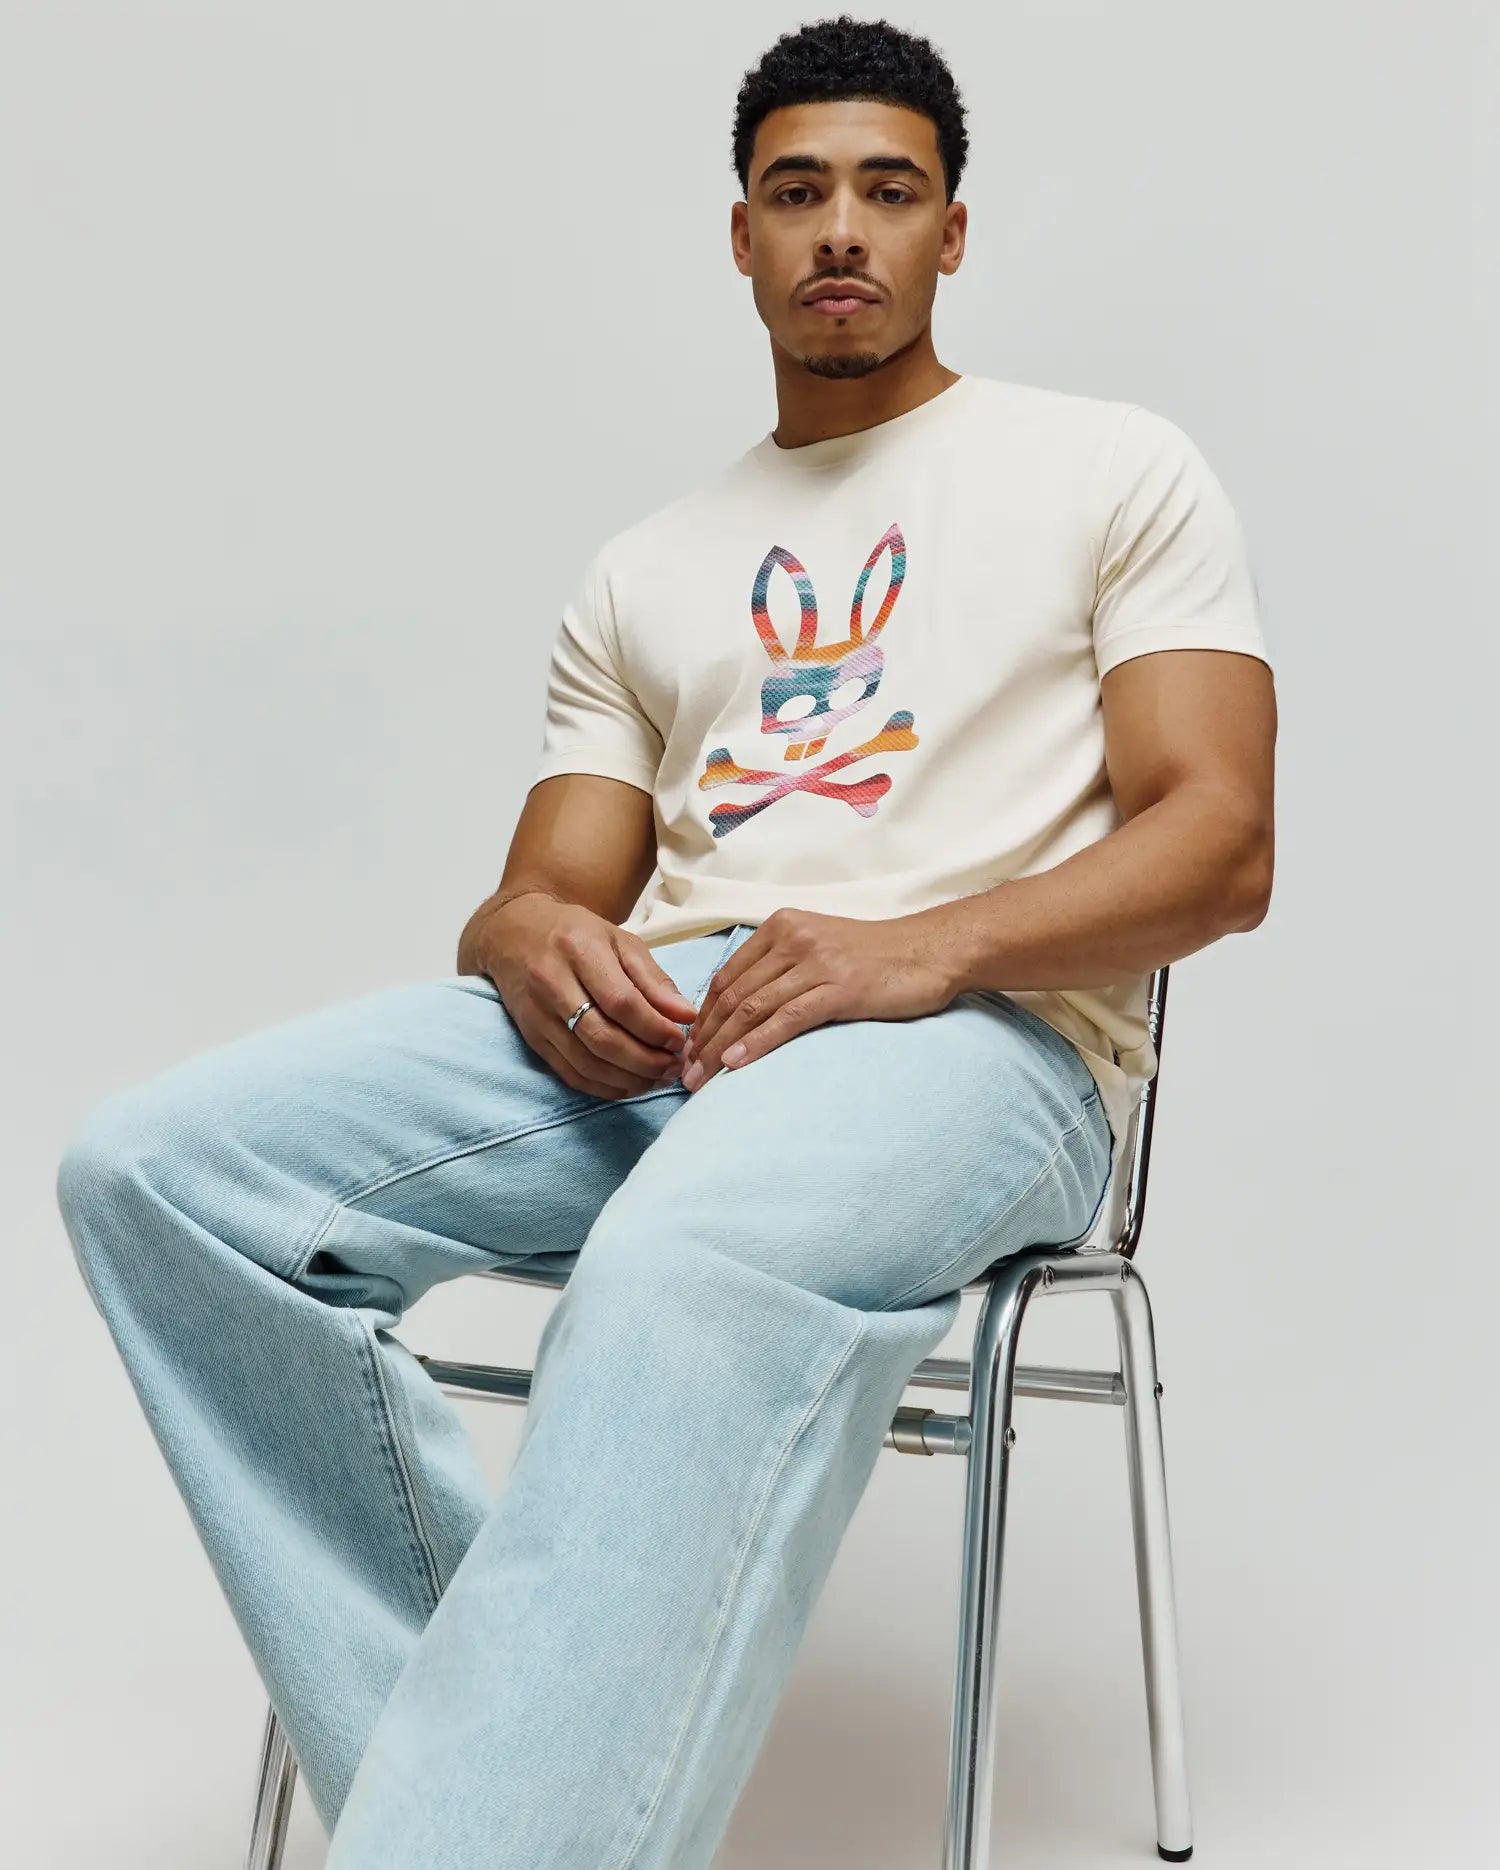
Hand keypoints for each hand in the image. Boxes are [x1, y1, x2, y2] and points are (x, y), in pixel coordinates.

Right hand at [476, 894, 697, 1099]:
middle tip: (674, 1066)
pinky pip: (570, 1074)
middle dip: (645, 1061)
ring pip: (586, 1063)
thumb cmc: (575, 934)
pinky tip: (630, 1085)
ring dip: (629, 1079)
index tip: (680, 1040)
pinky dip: (604, 1087)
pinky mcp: (531, 1038)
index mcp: (578, 949)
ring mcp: (537, 1015)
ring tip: (658, 1078)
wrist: (512, 935)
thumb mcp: (619, 940)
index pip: (620, 1001)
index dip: (654, 1028)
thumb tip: (686, 1016)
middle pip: (602, 1038)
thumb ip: (653, 979)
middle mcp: (551, 984)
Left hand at [681, 907, 957, 1090]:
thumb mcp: (819, 948)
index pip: (725, 977)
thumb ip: (780, 968)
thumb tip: (739, 1011)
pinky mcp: (840, 986)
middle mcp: (793, 938)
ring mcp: (817, 961)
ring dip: (720, 1049)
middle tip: (683, 1074)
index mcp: (781, 926)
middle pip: (733, 995)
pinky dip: (757, 1044)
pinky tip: (736, 1066)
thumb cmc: (875, 957)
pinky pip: (787, 1019)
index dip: (701, 1018)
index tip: (688, 1051)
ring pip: (753, 1009)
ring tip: (701, 1080)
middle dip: (703, 1039)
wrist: (930, 951)